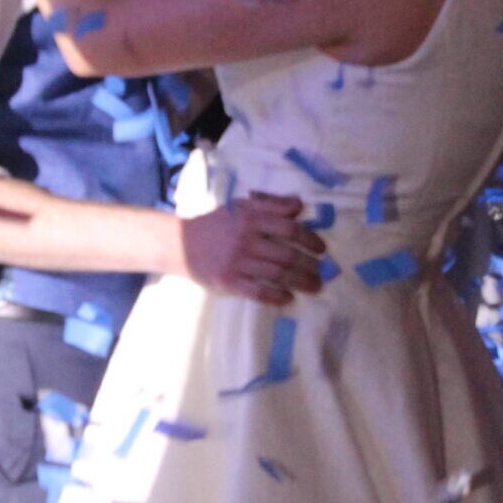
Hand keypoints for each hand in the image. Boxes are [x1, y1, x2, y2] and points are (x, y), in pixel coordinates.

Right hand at [179, 193, 325, 304]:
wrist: (180, 244)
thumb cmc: (216, 225)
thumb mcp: (241, 207)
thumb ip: (270, 204)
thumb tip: (299, 205)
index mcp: (250, 218)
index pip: (288, 229)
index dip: (309, 239)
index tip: (321, 249)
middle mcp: (245, 240)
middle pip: (286, 255)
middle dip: (309, 265)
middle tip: (323, 272)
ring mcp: (237, 263)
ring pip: (276, 275)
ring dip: (300, 282)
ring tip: (314, 287)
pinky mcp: (228, 282)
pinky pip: (258, 292)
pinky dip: (276, 296)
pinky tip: (288, 298)